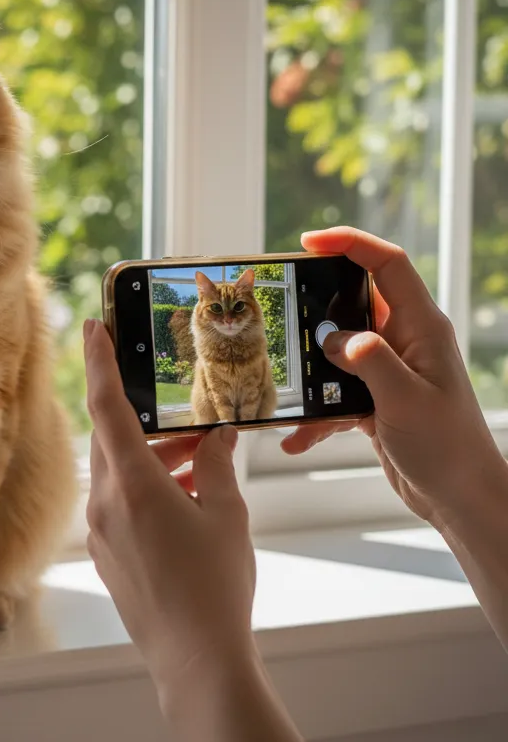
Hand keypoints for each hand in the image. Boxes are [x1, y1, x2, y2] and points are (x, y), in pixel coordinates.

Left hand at [84, 319, 255, 698]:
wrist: (196, 661)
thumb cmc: (215, 588)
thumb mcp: (226, 516)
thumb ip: (216, 466)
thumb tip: (218, 438)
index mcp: (132, 484)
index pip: (107, 406)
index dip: (100, 362)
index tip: (93, 326)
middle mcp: (105, 503)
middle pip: (113, 438)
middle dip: (144, 418)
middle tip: (179, 410)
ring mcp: (101, 531)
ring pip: (117, 471)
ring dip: (151, 456)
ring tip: (196, 456)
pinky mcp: (107, 553)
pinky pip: (118, 501)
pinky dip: (145, 486)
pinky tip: (183, 495)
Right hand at [283, 226, 502, 525]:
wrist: (460, 498)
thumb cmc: (448, 448)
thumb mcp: (406, 400)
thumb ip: (369, 361)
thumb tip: (333, 338)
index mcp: (421, 327)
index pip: (387, 264)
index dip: (350, 243)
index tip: (308, 242)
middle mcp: (405, 341)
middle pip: (355, 300)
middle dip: (317, 304)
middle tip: (282, 307)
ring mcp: (389, 369)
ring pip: (338, 348)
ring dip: (311, 368)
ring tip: (284, 379)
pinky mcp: (376, 397)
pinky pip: (336, 391)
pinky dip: (316, 413)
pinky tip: (298, 438)